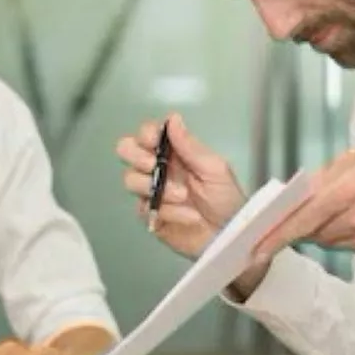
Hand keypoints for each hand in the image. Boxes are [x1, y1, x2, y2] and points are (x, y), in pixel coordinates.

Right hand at [115, 113, 245, 257]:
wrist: (229, 236)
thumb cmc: (226, 199)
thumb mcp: (214, 169)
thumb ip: (190, 146)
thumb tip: (172, 118)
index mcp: (173, 152)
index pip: (146, 133)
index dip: (145, 133)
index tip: (155, 141)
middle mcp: (157, 168)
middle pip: (126, 150)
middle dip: (137, 156)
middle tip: (154, 166)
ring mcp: (151, 191)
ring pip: (130, 179)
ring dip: (158, 187)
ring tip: (183, 197)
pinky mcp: (149, 214)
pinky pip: (144, 207)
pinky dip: (168, 211)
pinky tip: (188, 216)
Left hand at [254, 147, 354, 259]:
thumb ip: (322, 180)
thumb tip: (298, 197)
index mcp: (348, 192)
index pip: (301, 221)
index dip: (276, 236)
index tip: (256, 247)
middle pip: (311, 233)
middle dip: (301, 224)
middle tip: (299, 212)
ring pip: (328, 240)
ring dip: (322, 227)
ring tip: (338, 207)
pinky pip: (347, 245)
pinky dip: (343, 233)